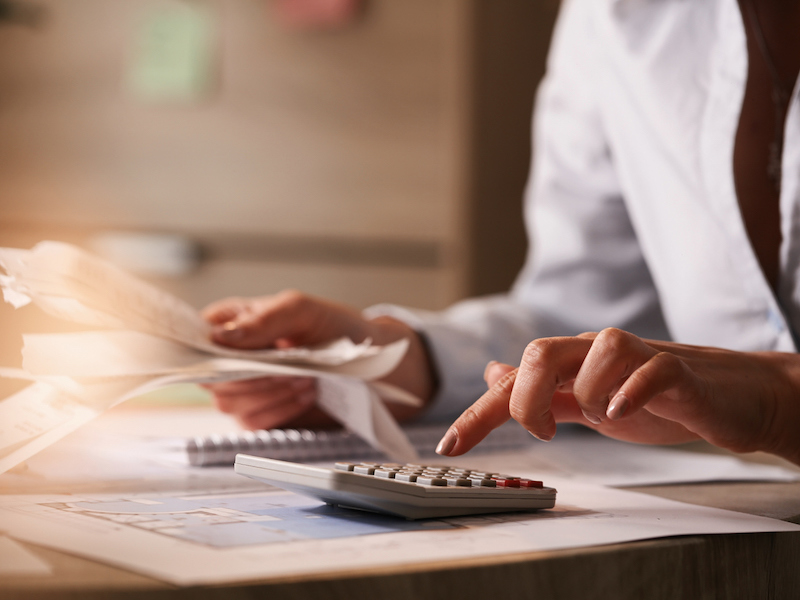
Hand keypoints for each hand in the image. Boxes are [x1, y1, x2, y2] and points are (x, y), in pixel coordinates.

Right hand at [202, 290, 435, 429]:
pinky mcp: (261, 414)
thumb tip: (221, 337)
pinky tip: (304, 394)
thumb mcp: (302, 310)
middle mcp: (232, 357)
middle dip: (251, 375)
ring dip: (269, 393)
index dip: (204, 350)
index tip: (229, 355)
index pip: (196, 337)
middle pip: (210, 377)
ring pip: (228, 403)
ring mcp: (244, 389)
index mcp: (233, 322)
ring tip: (305, 378)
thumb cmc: (336, 328)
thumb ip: (263, 319)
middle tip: (289, 366)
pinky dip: (279, 410)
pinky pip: (252, 422)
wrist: (373, 364)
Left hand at [436, 328, 799, 465]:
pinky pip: (651, 368)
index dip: (478, 413)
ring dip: (589, 393)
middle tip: (544, 430)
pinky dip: (631, 388)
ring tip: (606, 415)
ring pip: (596, 350)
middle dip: (527, 398)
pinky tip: (621, 410)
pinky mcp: (679, 371)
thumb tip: (492, 375)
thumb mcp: (584, 399)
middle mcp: (598, 353)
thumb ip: (540, 390)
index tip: (450, 447)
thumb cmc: (654, 397)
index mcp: (572, 364)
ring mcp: (640, 358)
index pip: (513, 380)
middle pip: (542, 352)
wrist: (727, 396)